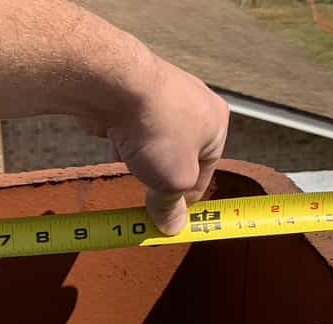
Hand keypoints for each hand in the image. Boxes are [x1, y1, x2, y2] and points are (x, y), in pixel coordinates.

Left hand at [87, 55, 229, 235]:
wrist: (115, 85)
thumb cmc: (157, 131)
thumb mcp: (173, 182)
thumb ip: (172, 207)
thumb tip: (171, 230)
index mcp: (216, 123)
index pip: (207, 172)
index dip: (187, 198)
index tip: (170, 218)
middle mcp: (194, 104)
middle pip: (180, 156)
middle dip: (163, 178)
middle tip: (146, 198)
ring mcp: (163, 95)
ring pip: (155, 142)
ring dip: (143, 160)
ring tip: (132, 168)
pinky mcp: (133, 94)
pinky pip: (132, 128)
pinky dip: (125, 141)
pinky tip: (116, 148)